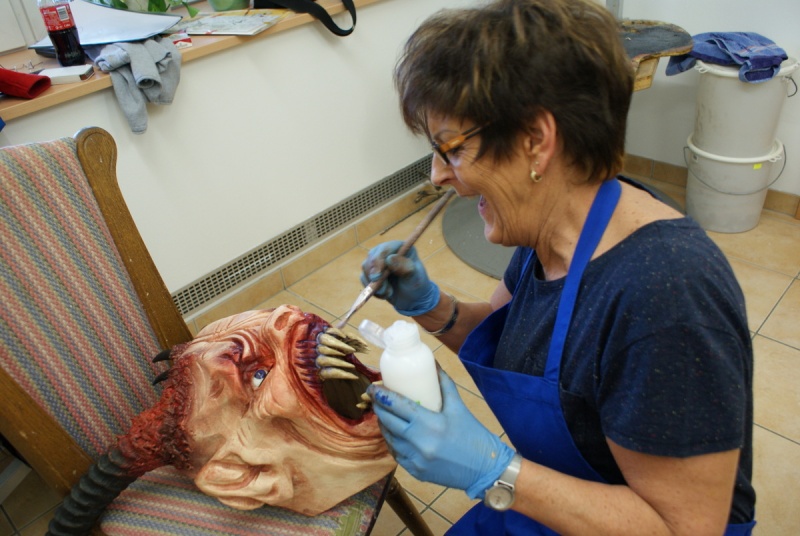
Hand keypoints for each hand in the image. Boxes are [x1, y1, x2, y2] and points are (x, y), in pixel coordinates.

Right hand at [360, 241, 439, 315]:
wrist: (413, 298)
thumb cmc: (416, 284)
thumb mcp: (414, 276)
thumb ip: (404, 267)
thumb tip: (389, 259)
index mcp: (399, 247)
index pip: (384, 249)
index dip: (378, 261)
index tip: (378, 276)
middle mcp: (387, 252)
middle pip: (372, 257)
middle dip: (374, 274)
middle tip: (381, 289)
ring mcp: (378, 262)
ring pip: (366, 268)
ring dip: (374, 284)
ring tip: (389, 293)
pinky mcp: (371, 273)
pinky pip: (364, 278)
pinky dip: (372, 289)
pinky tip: (385, 294)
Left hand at [368, 368, 514, 498]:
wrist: (485, 470)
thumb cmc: (474, 436)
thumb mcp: (459, 407)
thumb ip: (444, 384)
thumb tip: (433, 364)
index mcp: (430, 424)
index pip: (397, 405)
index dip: (381, 395)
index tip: (373, 387)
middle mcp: (419, 442)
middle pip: (388, 421)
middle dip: (378, 407)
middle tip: (376, 398)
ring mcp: (415, 459)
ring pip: (389, 438)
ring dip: (383, 424)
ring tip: (383, 413)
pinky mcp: (415, 472)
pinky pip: (396, 454)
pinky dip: (392, 442)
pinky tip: (393, 433)